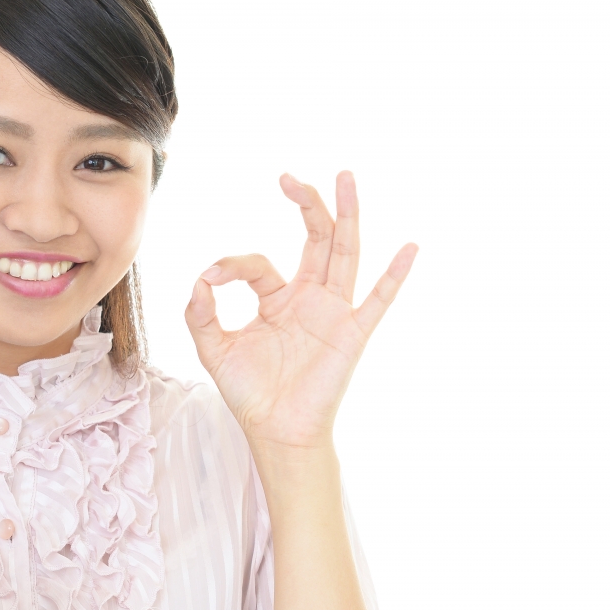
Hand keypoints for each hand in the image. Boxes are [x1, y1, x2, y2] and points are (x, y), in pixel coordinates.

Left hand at [185, 172, 415, 451]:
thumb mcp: (214, 349)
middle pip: (315, 239)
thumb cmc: (250, 393)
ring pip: (344, 254)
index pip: (258, 263)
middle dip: (306, 205)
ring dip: (346, 216)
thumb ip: (199, 314)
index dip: (232, 265)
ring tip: (345, 178)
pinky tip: (410, 248)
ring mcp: (333, 313)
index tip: (210, 278)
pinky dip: (395, 276)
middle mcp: (309, 297)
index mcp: (278, 298)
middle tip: (289, 178)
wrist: (275, 431)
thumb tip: (200, 279)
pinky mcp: (352, 334)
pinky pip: (377, 301)